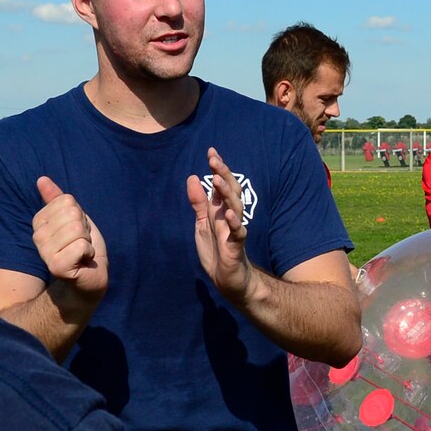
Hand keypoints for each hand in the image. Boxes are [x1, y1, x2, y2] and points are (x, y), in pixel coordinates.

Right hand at [32, 177, 106, 315]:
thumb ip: (57, 200)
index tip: (77, 232)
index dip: (80, 215)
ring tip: (81, 252)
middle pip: (72, 214)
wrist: (89, 278)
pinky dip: (89, 252)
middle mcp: (37, 236)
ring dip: (87, 241)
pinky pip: (81, 245)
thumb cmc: (82, 248)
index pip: (67, 201)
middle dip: (85, 229)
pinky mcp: (56, 266)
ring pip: (77, 229)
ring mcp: (45, 252)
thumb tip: (41, 179)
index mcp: (39, 221)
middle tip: (80, 243)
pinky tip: (83, 262)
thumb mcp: (73, 219)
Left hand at [187, 146, 253, 301]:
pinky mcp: (236, 248)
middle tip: (215, 160)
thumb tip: (192, 177)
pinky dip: (234, 223)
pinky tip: (228, 214)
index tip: (211, 151)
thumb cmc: (217, 250)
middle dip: (223, 175)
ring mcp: (234, 231)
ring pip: (235, 208)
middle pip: (231, 192)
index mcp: (220, 210)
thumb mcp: (202, 223)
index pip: (222, 185)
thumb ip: (198, 202)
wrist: (228, 279)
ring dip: (228, 194)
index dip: (218, 169)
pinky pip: (238, 233)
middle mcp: (229, 217)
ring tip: (219, 181)